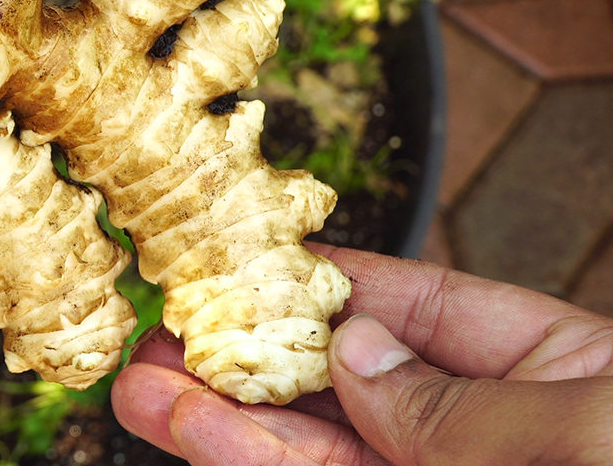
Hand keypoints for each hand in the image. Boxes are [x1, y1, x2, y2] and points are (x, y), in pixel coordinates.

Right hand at [112, 244, 612, 464]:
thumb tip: (354, 346)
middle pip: (345, 384)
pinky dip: (253, 465)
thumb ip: (458, 398)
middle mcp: (487, 440)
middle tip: (163, 332)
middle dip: (250, 355)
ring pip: (315, 455)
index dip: (325, 281)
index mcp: (555, 374)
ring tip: (141, 386)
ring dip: (224, 420)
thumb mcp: (592, 426)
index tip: (241, 263)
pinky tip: (196, 436)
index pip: (420, 307)